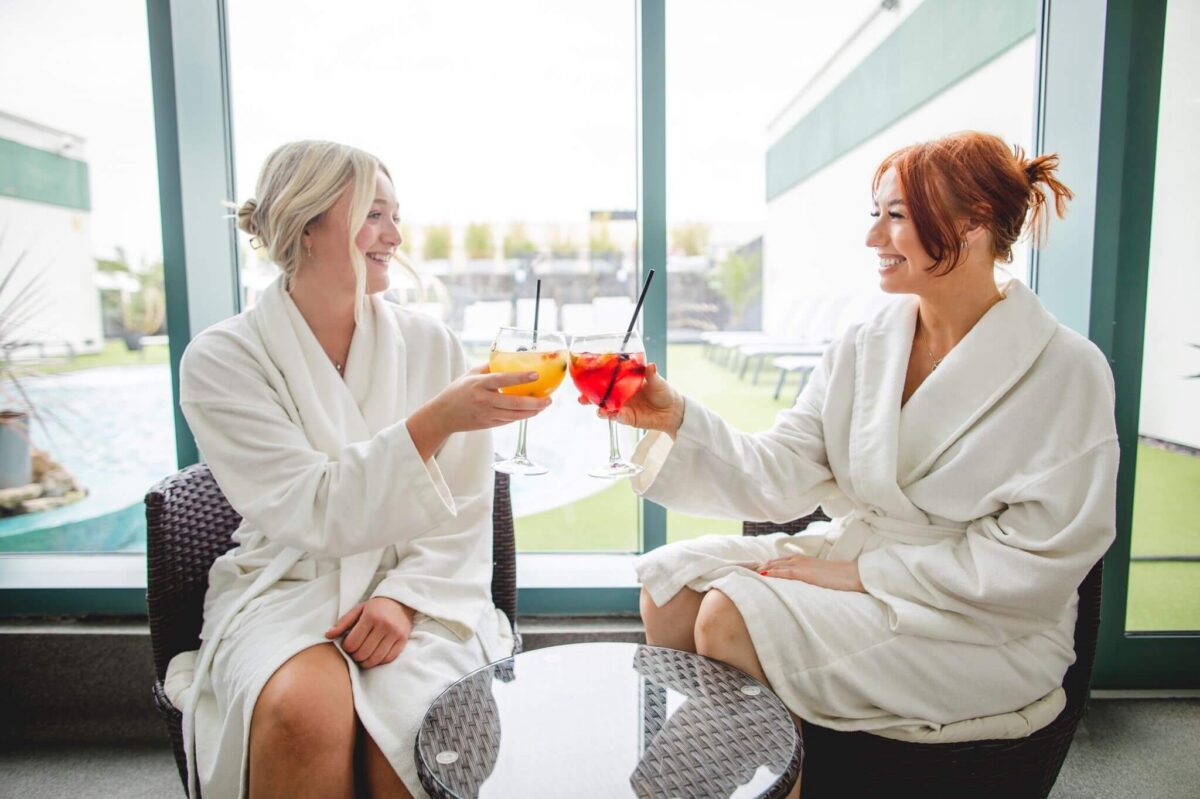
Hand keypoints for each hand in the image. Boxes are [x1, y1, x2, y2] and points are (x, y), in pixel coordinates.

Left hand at [325, 597, 414, 668]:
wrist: (400, 601)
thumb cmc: (376, 607)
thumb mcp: (358, 610)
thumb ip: (342, 623)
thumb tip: (327, 636)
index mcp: (371, 616)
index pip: (352, 643)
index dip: (346, 648)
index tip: (348, 645)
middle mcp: (384, 625)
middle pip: (363, 653)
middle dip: (355, 657)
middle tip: (354, 653)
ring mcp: (395, 633)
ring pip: (375, 659)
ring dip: (366, 662)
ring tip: (362, 658)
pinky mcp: (403, 640)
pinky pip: (388, 659)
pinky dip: (379, 661)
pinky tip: (374, 656)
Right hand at [408, 364, 550, 459]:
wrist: (443, 415)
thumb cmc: (458, 391)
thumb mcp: (470, 374)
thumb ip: (489, 367)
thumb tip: (509, 358)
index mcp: (479, 384)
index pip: (502, 380)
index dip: (520, 377)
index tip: (536, 375)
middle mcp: (483, 400)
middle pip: (514, 403)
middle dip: (535, 402)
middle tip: (549, 398)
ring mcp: (486, 414)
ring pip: (515, 415)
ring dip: (532, 411)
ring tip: (544, 405)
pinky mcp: (488, 424)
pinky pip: (509, 420)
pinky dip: (522, 416)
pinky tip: (531, 411)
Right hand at [576, 363, 683, 435]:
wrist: (672, 411)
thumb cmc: (664, 392)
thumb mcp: (657, 381)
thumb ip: (651, 374)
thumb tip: (651, 365)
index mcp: (624, 382)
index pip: (605, 380)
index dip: (594, 380)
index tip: (584, 377)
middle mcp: (620, 395)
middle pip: (600, 396)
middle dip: (589, 398)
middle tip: (581, 398)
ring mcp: (623, 407)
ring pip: (606, 409)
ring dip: (600, 410)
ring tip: (598, 410)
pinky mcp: (628, 418)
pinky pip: (618, 417)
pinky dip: (614, 416)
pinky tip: (614, 414)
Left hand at [755, 555, 864, 591]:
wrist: (851, 575)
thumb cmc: (836, 577)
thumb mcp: (817, 575)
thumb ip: (804, 578)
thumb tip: (795, 587)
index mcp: (800, 560)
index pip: (777, 561)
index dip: (764, 566)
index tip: (751, 572)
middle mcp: (797, 560)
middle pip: (772, 562)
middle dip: (758, 567)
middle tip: (744, 574)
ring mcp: (800, 565)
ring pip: (775, 566)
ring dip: (761, 570)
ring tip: (747, 575)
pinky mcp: (804, 573)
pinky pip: (783, 573)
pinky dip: (772, 574)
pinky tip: (762, 576)